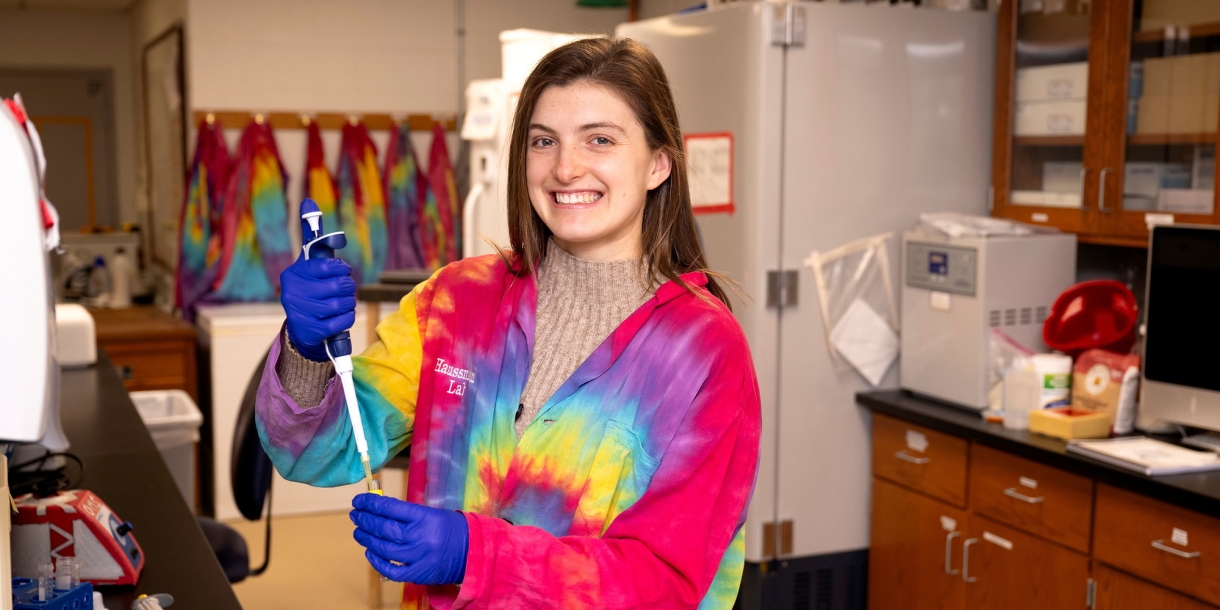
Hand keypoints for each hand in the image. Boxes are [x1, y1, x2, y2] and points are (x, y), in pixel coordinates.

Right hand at [280, 254, 355, 361]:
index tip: (345, 270)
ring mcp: (303, 313)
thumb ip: (318, 257)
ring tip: (347, 300)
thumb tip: (338, 239)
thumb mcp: (306, 274)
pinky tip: (346, 313)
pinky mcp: (313, 330)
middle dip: (348, 285)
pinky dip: (348, 316)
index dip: (341, 267)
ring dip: (349, 301)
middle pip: (336, 285)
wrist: (299, 328)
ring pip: (340, 304)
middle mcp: (294, 293)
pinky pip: (341, 321)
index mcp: (293, 275)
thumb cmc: (307, 294)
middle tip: (348, 287)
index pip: (326, 266)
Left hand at [350, 494, 468, 584]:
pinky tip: (370, 552)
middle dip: (365, 520)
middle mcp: (419, 536)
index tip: (359, 501)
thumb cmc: (452, 529)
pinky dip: (377, 561)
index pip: (389, 508)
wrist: (473, 552)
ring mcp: (417, 556)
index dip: (370, 503)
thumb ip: (408, 514)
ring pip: (383, 548)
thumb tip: (381, 510)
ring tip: (359, 531)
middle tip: (355, 515)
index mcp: (424, 517)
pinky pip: (391, 569)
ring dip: (366, 539)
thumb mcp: (433, 514)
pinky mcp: (417, 573)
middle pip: (383, 527)